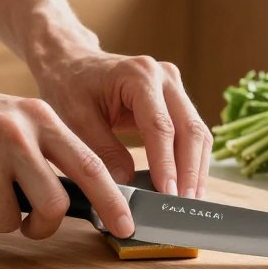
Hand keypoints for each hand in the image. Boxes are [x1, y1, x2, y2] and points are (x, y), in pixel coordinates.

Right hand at [0, 69, 134, 237]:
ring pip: (10, 220)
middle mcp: (16, 134)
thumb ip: (45, 150)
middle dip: (43, 225)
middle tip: (27, 222)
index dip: (113, 201)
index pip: (89, 165)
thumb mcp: (11, 119)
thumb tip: (84, 196)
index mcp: (38, 118)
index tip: (126, 226)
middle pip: (55, 204)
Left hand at [35, 49, 212, 199]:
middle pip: (189, 129)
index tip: (167, 194)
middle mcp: (164, 77)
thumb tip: (126, 186)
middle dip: (190, 171)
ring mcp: (174, 86)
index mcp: (138, 75)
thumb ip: (102, 152)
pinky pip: (191, 132)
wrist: (72, 63)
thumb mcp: (76, 120)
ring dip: (196, 169)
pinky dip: (191, 160)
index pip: (160, 126)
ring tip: (189, 201)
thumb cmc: (70, 87)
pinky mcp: (176, 99)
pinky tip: (187, 184)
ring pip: (197, 132)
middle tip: (184, 205)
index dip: (166, 164)